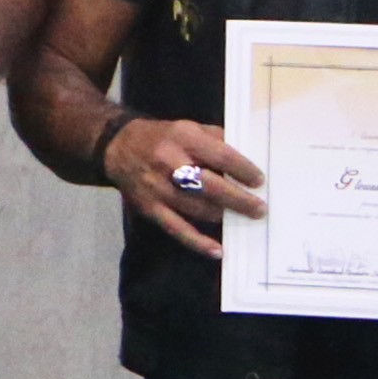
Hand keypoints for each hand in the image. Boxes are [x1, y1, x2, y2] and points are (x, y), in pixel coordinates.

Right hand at [102, 114, 262, 258]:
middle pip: (209, 186)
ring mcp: (157, 188)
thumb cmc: (163, 138)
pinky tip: (217, 250)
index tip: (258, 181)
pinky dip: (197, 242)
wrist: (118, 146)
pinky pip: (176, 228)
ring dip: (222, 216)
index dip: (242, 170)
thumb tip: (247, 163)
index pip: (220, 156)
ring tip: (240, 219)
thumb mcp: (190, 128)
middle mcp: (169, 162)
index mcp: (183, 138)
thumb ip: (217, 141)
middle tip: (259, 209)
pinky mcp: (149, 208)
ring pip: (196, 209)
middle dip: (238, 200)